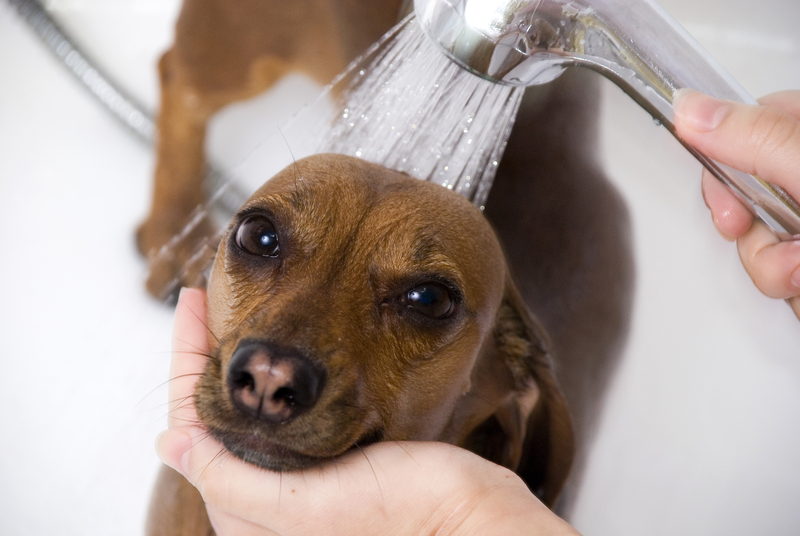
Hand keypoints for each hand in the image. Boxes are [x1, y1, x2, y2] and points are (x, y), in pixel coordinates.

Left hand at [156, 288, 580, 535]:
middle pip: (218, 411)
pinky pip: (289, 405)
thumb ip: (227, 479)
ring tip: (234, 313)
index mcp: (247, 513)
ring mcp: (300, 471)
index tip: (193, 302)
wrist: (462, 518)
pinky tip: (280, 345)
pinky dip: (278, 372)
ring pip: (252, 404)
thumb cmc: (390, 519)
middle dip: (208, 355)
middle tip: (208, 298)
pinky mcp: (333, 453)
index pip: (192, 426)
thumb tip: (169, 443)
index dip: (188, 360)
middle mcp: (266, 493)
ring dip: (240, 359)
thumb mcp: (295, 508)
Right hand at [674, 89, 799, 319]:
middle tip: (767, 230)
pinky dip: (787, 287)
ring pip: (756, 236)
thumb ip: (759, 140)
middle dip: (749, 223)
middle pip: (745, 183)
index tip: (728, 185)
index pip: (753, 116)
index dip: (727, 151)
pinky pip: (775, 271)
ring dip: (769, 265)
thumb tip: (691, 110)